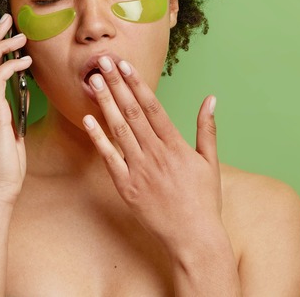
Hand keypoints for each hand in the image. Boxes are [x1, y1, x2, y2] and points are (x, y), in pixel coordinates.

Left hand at [82, 56, 223, 249]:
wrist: (194, 237)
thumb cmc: (204, 200)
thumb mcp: (210, 162)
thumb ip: (206, 128)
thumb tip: (211, 99)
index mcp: (176, 145)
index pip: (153, 106)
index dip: (137, 83)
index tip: (125, 65)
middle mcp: (156, 154)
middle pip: (132, 112)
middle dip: (116, 84)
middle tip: (102, 62)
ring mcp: (139, 170)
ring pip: (119, 130)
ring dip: (105, 103)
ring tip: (92, 82)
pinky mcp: (127, 187)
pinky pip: (109, 158)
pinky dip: (98, 138)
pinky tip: (88, 119)